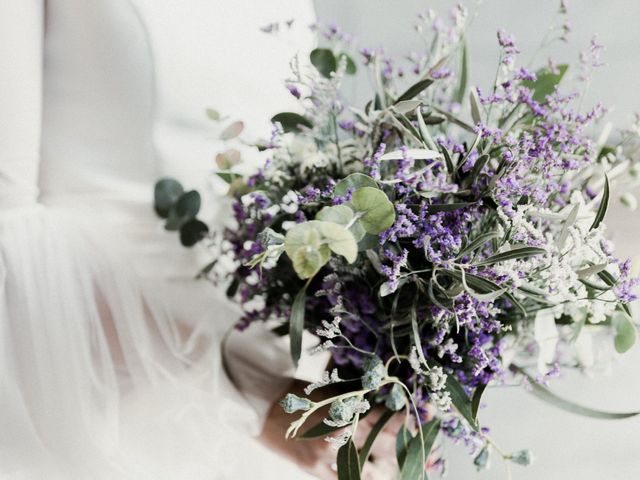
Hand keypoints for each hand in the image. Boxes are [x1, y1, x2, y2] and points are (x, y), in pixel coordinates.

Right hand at [259, 381, 402, 479]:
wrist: (264, 405)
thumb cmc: (300, 393)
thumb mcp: (331, 389)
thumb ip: (358, 398)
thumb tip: (387, 402)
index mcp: (345, 408)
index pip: (386, 420)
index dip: (404, 423)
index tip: (414, 421)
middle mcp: (339, 432)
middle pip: (383, 446)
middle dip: (400, 446)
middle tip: (410, 444)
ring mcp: (326, 454)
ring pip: (368, 469)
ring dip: (383, 468)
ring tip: (392, 464)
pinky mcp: (313, 469)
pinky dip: (358, 478)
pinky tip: (368, 476)